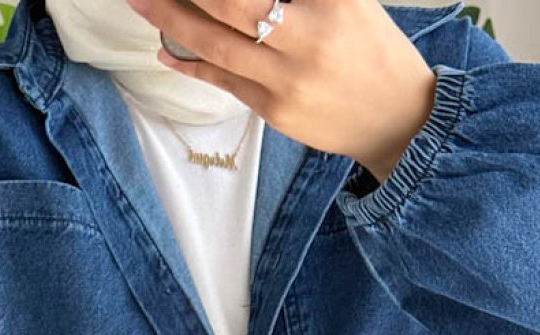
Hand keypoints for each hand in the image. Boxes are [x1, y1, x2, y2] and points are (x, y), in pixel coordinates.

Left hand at [127, 0, 439, 183]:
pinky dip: (192, 63)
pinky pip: (225, 81)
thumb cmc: (372, 49)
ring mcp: (288, 79)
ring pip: (217, 44)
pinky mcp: (275, 111)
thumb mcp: (349, 1)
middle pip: (231, 4)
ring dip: (172, 20)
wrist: (397, 118)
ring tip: (142, 1)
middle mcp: (308, 37)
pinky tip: (167, 49)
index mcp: (332, 1)